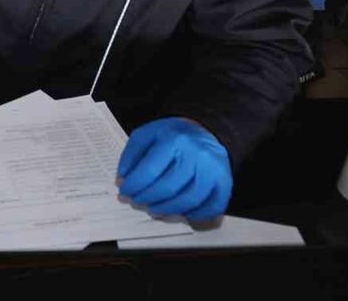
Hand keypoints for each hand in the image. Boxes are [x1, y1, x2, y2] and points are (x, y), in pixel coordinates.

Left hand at [116, 117, 231, 222]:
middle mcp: (197, 154)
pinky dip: (194, 215)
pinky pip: (211, 207)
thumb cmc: (173, 136)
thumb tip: (122, 181)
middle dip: (147, 199)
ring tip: (154, 209)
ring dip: (167, 210)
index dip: (134, 186)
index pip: (150, 170)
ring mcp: (213, 169)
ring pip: (188, 200)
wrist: (204, 131)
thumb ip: (131, 156)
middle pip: (168, 187)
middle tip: (136, 202)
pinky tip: (181, 213)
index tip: (124, 192)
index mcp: (174, 139)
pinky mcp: (224, 182)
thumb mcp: (147, 135)